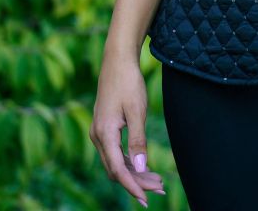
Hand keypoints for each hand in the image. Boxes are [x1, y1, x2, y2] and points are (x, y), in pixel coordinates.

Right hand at [90, 51, 165, 206]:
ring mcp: (99, 133)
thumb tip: (139, 167)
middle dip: (137, 182)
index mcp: (104, 134)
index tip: (147, 198)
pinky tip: (143, 166)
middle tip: (160, 190)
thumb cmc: (128, 82)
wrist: (117, 61)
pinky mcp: (105, 129)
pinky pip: (115, 152)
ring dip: (135, 173)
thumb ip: (138, 140)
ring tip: (157, 182)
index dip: (132, 186)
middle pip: (116, 169)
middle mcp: (98, 137)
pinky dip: (130, 161)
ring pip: (116, 162)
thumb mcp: (137, 110)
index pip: (117, 170)